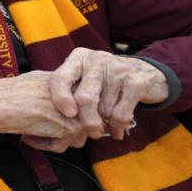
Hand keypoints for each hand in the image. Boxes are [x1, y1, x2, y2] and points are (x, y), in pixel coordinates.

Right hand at [0, 71, 88, 151]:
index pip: (80, 103)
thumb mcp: (35, 81)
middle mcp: (74, 92)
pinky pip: (61, 146)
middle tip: (41, 129)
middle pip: (83, 121)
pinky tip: (27, 135)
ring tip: (33, 131)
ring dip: (54, 139)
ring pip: (76, 136)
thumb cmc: (4, 93)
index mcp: (65, 77)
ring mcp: (73, 109)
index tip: (47, 119)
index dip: (67, 116)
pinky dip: (42, 145)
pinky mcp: (67, 126)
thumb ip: (54, 91)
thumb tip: (65, 108)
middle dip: (63, 131)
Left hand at [48, 48, 170, 140]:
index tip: (68, 114)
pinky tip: (117, 131)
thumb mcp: (84, 78)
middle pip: (84, 98)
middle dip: (87, 121)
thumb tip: (46, 119)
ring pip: (104, 110)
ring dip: (105, 124)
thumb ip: (67, 91)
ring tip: (107, 126)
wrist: (145, 73)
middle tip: (91, 132)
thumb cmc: (105, 82)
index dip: (60, 98)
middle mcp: (97, 60)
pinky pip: (120, 114)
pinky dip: (118, 127)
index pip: (61, 77)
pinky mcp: (136, 82)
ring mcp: (118, 69)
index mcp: (79, 58)